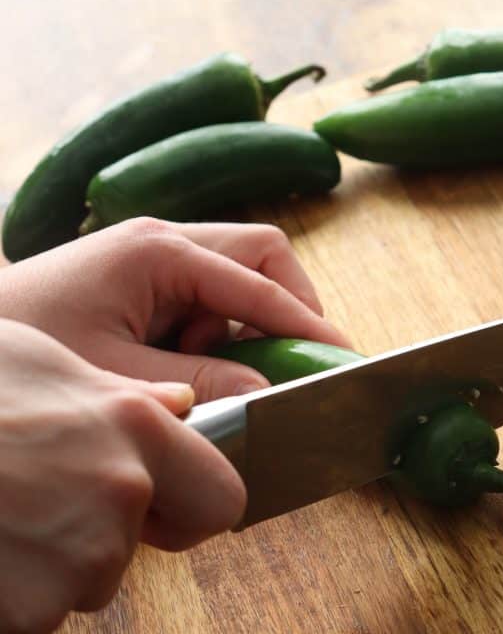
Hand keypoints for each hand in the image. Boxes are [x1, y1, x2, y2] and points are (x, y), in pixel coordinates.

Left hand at [0, 218, 350, 401]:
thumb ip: (201, 382)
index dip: (305, 319)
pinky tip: (184, 373)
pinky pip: (207, 301)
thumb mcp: (120, 376)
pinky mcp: (146, 281)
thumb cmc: (29, 347)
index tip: (341, 357)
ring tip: (215, 377)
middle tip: (298, 364)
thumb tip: (267, 392)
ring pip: (237, 280)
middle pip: (260, 258)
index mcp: (159, 251)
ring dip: (244, 330)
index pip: (259, 275)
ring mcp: (155, 258)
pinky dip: (215, 338)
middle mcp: (163, 241)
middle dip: (288, 310)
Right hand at [0, 317, 247, 633]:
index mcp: (133, 430)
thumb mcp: (31, 360)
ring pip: (75, 586)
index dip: (192, 507)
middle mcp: (117, 497)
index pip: (222, 499)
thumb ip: (116, 393)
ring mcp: (71, 563)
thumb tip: (179, 409)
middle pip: (135, 549)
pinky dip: (0, 599)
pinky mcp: (23, 617)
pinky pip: (26, 618)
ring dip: (37, 567)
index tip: (161, 506)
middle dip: (101, 541)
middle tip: (31, 504)